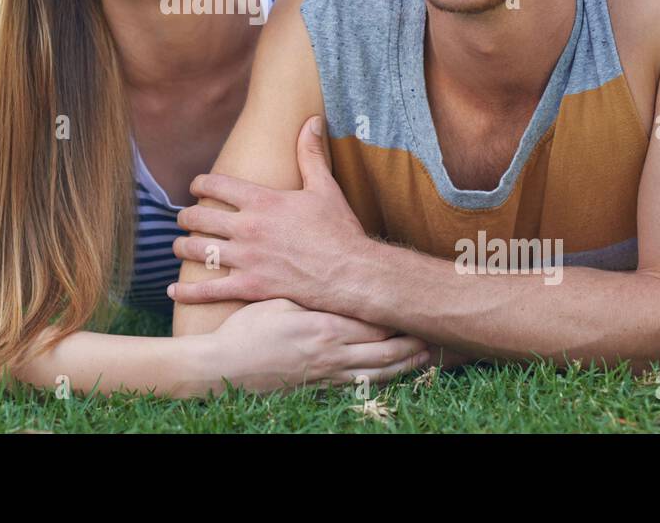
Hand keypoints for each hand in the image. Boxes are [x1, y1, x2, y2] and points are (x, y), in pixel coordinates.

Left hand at [170, 116, 370, 311]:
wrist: (352, 273)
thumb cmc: (339, 230)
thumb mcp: (325, 187)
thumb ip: (311, 153)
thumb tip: (311, 120)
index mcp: (263, 201)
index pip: (216, 185)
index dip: (200, 184)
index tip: (195, 187)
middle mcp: (249, 227)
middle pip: (200, 218)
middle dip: (187, 217)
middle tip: (184, 218)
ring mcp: (247, 259)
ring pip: (198, 251)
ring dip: (182, 248)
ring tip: (179, 247)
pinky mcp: (251, 287)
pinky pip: (210, 290)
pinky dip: (188, 291)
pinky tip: (175, 290)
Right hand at [198, 298, 431, 394]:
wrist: (224, 368)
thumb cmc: (247, 330)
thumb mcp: (277, 301)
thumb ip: (308, 292)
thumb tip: (328, 274)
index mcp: (324, 327)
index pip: (374, 319)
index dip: (398, 312)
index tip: (416, 302)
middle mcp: (333, 353)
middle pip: (386, 348)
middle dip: (412, 339)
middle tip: (435, 330)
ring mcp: (329, 373)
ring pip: (379, 371)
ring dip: (405, 363)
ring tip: (426, 354)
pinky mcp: (320, 386)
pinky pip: (361, 385)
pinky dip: (383, 379)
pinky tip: (394, 374)